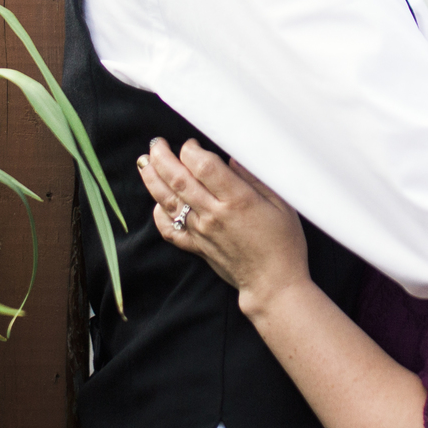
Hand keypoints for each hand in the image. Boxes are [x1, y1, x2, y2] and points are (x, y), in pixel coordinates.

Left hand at [139, 138, 312, 314]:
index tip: (191, 143)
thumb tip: (233, 158)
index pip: (203, 166)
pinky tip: (157, 202)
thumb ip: (255, 178)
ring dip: (153, 180)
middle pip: (179, 180)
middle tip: (156, 143)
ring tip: (144, 163)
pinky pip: (170, 230)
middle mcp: (214, 214)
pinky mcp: (196, 247)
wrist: (273, 284)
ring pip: (169, 201)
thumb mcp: (281, 204)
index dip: (191, 150)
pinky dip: (159, 215)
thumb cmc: (283, 243)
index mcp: (237, 200)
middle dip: (162, 158)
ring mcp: (202, 232)